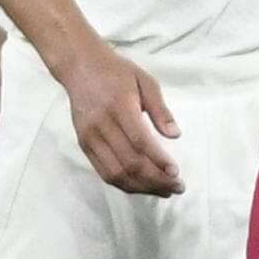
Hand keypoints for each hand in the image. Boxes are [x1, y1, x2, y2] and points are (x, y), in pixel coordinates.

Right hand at [59, 39, 181, 195]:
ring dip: (142, 187)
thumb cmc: (117, 72)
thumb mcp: (145, 80)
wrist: (79, 67)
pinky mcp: (84, 145)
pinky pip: (104, 172)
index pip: (139, 141)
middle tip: (178, 187)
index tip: (176, 172)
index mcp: (119, 106)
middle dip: (155, 180)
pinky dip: (124, 184)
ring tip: (164, 191)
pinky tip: (143, 186)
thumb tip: (175, 135)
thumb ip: (161, 109)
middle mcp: (101, 125)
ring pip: (115, 173)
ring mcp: (90, 138)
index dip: (158, 160)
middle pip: (129, 163)